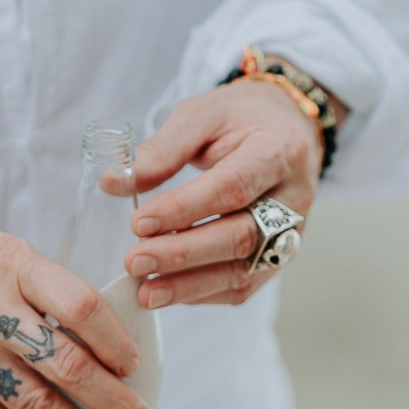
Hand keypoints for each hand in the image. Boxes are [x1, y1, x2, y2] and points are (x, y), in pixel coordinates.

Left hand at [122, 76, 325, 307]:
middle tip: (136, 261)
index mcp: (279, 151)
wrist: (287, 132)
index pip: (232, 187)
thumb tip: (115, 182)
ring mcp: (291, 234)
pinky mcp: (279, 257)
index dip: (185, 209)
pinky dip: (203, 293)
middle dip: (183, 254)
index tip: (139, 222)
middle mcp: (294, 198)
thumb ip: (163, 148)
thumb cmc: (242, 121)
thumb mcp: (203, 115)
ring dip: (191, 286)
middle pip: (240, 236)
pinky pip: (243, 286)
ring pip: (243, 271)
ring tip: (146, 291)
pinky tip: (170, 292)